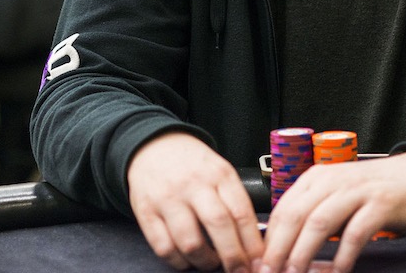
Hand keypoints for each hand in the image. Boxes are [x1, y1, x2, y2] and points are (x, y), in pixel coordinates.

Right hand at [127, 132, 262, 271]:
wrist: (153, 146)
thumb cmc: (193, 165)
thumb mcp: (220, 171)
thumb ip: (235, 201)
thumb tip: (253, 240)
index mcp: (219, 174)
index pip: (241, 212)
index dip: (253, 243)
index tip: (259, 261)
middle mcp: (194, 184)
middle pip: (219, 225)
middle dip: (233, 257)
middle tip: (240, 271)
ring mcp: (168, 198)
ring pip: (190, 242)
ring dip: (206, 262)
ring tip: (212, 263)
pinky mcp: (146, 212)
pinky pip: (164, 247)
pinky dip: (178, 262)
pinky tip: (187, 260)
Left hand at [262, 151, 405, 272]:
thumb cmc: (371, 192)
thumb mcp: (335, 195)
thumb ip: (311, 214)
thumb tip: (280, 247)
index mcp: (316, 177)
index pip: (282, 208)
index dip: (268, 239)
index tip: (260, 263)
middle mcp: (333, 180)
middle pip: (295, 215)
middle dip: (278, 248)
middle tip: (269, 272)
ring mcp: (356, 191)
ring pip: (319, 223)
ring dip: (303, 253)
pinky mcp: (380, 204)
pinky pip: (355, 233)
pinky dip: (342, 256)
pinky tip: (337, 272)